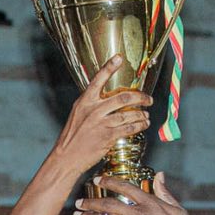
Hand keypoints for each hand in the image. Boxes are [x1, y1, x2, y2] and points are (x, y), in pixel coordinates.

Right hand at [45, 57, 150, 178]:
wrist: (66, 157)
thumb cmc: (73, 136)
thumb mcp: (78, 115)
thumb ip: (92, 105)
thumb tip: (109, 99)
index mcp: (84, 101)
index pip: (97, 80)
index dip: (109, 67)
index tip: (118, 58)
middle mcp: (93, 110)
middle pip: (122, 98)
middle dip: (140, 97)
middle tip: (148, 99)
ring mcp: (100, 123)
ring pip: (128, 114)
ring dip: (141, 114)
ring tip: (146, 115)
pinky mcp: (107, 137)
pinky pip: (128, 129)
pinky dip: (138, 126)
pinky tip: (143, 124)